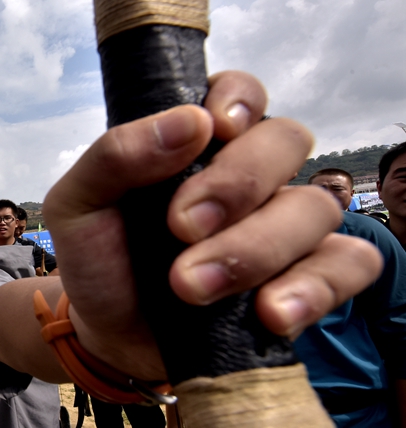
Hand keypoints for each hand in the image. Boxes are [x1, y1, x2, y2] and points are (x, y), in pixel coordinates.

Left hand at [43, 71, 382, 381]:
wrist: (108, 334)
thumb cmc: (99, 258)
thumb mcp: (77, 205)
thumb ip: (115, 156)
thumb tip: (189, 122)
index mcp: (198, 143)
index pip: (241, 93)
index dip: (238, 100)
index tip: (213, 129)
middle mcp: (251, 176)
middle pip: (285, 142)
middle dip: (237, 183)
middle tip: (180, 228)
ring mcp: (284, 227)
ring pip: (315, 208)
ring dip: (255, 248)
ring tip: (191, 287)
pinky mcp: (306, 279)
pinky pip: (349, 265)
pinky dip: (315, 287)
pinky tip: (269, 312)